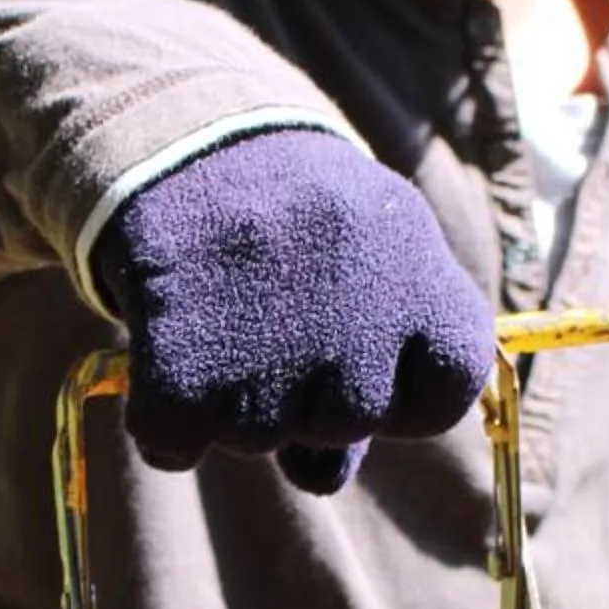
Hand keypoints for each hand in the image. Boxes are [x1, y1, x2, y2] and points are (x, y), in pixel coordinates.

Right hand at [90, 128, 491, 493]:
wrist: (192, 137)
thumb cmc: (299, 221)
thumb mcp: (376, 253)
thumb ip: (391, 359)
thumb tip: (326, 471)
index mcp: (422, 276)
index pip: (443, 397)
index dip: (400, 394)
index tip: (365, 346)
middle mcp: (361, 315)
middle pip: (343, 425)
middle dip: (308, 394)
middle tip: (275, 320)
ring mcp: (275, 344)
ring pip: (256, 440)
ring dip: (232, 400)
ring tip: (224, 316)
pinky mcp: (186, 364)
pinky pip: (175, 446)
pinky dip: (166, 420)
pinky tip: (172, 353)